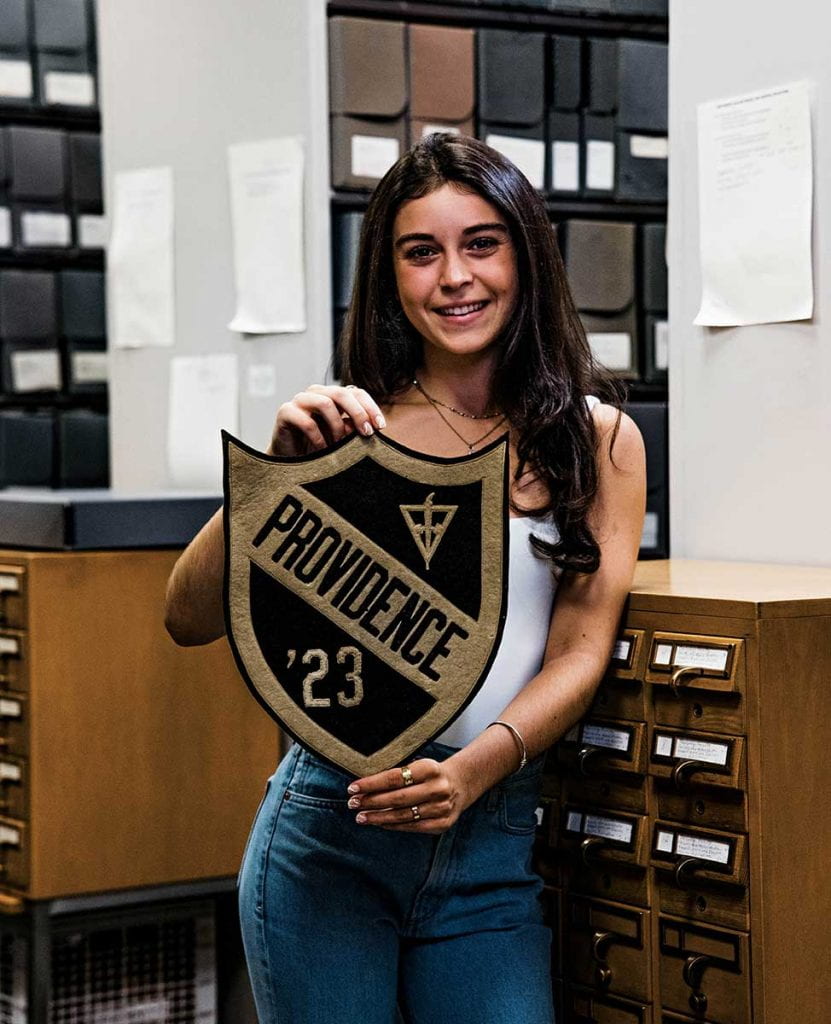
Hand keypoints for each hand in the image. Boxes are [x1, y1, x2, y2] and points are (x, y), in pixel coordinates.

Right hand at [269, 384, 385, 455]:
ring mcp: (299, 401)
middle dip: (358, 413)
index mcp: (332, 396)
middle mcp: (316, 393)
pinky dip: (319, 438)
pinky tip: (323, 450)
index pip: (356, 392)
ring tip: (340, 444)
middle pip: (341, 393)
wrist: (290, 458)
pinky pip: (306, 422)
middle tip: (366, 433)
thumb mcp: (340, 436)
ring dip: (337, 426)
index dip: (370, 407)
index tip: (380, 426)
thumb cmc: (317, 446)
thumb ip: (353, 427)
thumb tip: (369, 427)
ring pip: (325, 403)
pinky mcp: (285, 412)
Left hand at [346, 757, 473, 834]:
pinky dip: (393, 826)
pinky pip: (412, 826)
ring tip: (361, 817)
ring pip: (403, 815)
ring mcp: (441, 808)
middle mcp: (437, 788)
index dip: (371, 784)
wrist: (461, 784)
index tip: (353, 788)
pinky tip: (379, 823)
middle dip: (371, 802)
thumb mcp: (419, 766)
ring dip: (378, 817)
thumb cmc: (431, 773)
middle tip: (352, 804)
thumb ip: (398, 775)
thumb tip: (365, 786)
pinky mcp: (442, 824)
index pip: (394, 778)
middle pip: (397, 798)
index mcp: (430, 768)